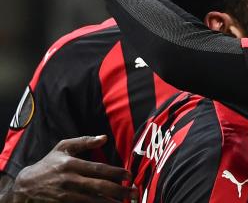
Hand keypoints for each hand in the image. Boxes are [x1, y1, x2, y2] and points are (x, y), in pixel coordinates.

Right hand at [11, 135, 134, 201]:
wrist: (26, 185)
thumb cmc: (48, 164)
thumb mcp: (63, 147)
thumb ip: (84, 142)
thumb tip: (104, 138)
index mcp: (71, 164)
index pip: (98, 169)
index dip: (116, 173)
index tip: (129, 175)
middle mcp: (70, 180)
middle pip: (99, 187)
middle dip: (119, 190)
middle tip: (134, 191)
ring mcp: (66, 194)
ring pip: (93, 200)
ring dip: (110, 202)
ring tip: (125, 202)